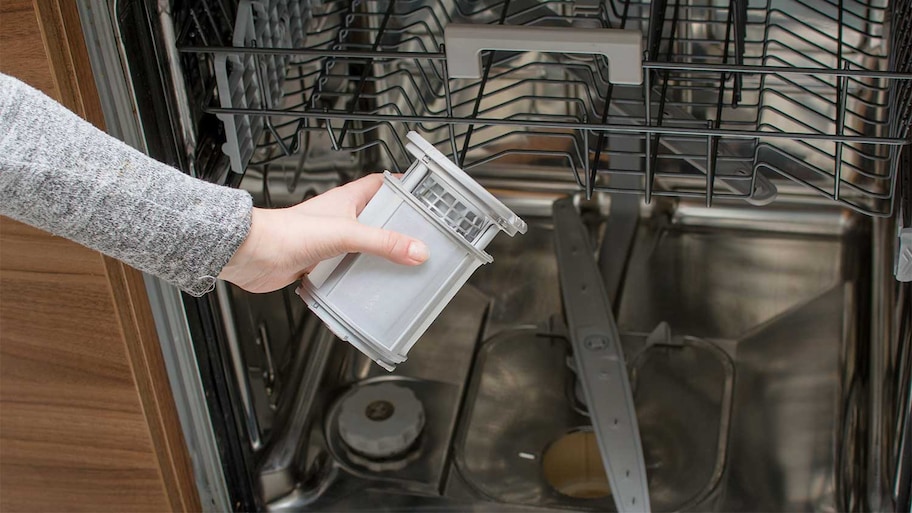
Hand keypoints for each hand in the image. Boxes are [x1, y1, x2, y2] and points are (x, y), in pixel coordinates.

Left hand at [218, 174, 428, 292]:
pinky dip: (359, 277)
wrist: (253, 255)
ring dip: (379, 255)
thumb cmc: (286, 232)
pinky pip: (347, 269)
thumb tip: (417, 250)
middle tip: (421, 237)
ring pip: (363, 246)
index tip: (425, 196)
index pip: (381, 184)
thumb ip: (383, 242)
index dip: (403, 187)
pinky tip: (370, 286)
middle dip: (398, 227)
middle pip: (377, 218)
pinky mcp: (320, 264)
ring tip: (402, 265)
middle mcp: (340, 218)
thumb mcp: (346, 234)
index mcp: (347, 200)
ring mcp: (330, 242)